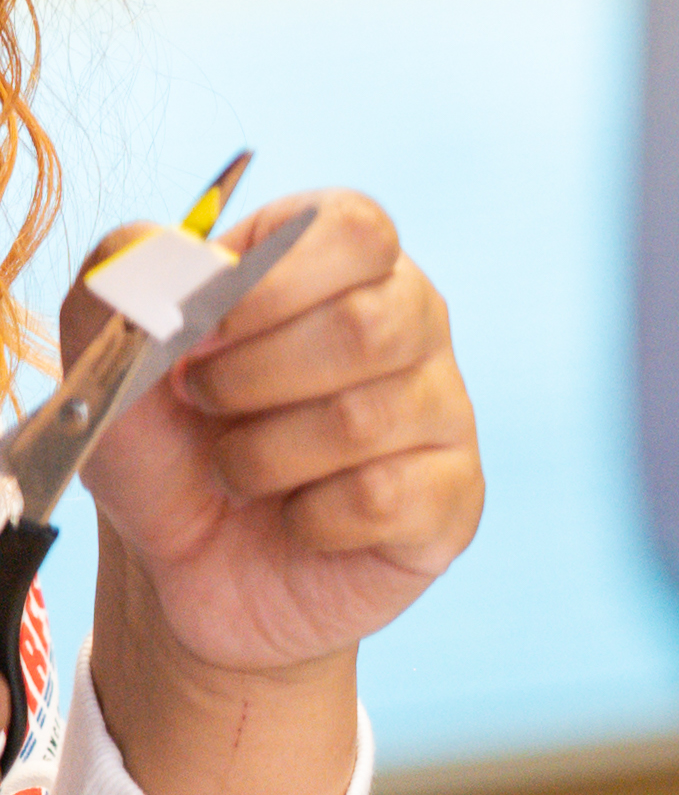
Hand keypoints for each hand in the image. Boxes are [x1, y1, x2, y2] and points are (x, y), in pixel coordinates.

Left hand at [68, 192, 483, 674]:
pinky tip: (295, 519)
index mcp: (338, 267)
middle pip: (371, 324)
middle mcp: (410, 325)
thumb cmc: (164, 446)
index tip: (203, 323)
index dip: (273, 276)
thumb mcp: (109, 361)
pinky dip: (308, 519)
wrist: (183, 566)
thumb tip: (163, 251)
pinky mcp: (454, 500)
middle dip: (254, 377)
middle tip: (204, 403)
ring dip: (262, 458)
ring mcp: (443, 413)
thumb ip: (115, 286)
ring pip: (366, 420)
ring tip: (235, 472)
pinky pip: (383, 499)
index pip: (355, 228)